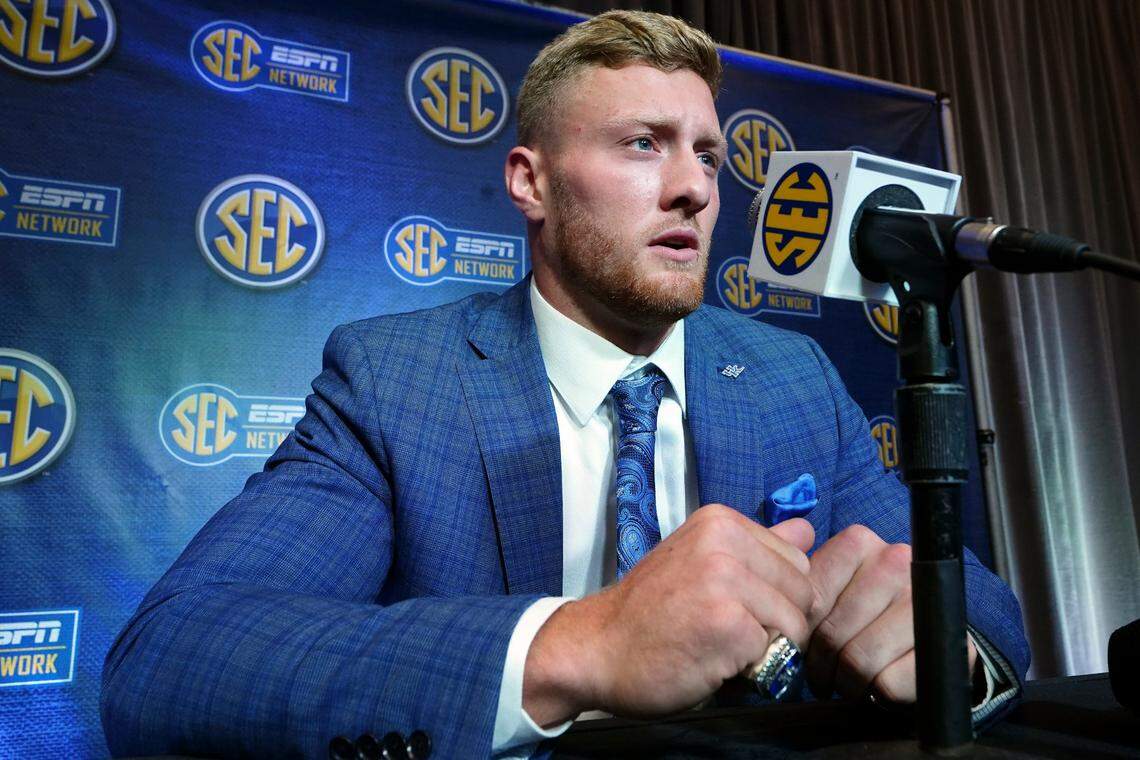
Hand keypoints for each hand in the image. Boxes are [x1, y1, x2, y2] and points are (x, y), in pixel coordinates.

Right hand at [522, 505, 814, 724]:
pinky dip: (748, 668)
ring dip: (766, 648)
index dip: (777, 597)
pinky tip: (710, 660)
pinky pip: (772, 652)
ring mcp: (725, 580)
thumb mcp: (701, 563)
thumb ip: (756, 547)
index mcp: (720, 521)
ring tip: (720, 646)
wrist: (595, 648)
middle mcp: (724, 541)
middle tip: (728, 634)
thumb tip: (807, 529)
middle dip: (779, 624)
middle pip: (804, 593)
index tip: (735, 608)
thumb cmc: (649, 613)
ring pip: (796, 625)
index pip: (798, 562)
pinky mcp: (727, 623)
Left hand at [804, 524, 976, 703]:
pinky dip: (876, 694)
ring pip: (859, 660)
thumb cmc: (863, 614)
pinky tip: (875, 686)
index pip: (811, 599)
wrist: (922, 636)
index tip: (804, 645)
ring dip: (846, 683)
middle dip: (820, 665)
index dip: (801, 632)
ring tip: (845, 681)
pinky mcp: (943, 642)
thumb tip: (772, 601)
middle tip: (823, 675)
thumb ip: (799, 589)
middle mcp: (895, 561)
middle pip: (832, 632)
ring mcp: (922, 600)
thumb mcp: (828, 592)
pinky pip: (888, 683)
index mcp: (859, 543)